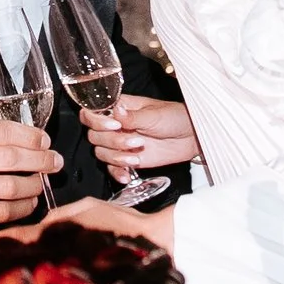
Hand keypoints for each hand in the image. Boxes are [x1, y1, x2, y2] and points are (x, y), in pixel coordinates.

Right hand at [0, 121, 57, 215]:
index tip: (45, 141)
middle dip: (39, 160)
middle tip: (54, 162)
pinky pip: (1, 212)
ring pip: (8, 187)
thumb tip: (30, 140)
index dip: (29, 136)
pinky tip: (28, 203)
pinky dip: (21, 208)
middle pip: (9, 158)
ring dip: (32, 186)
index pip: (0, 130)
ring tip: (41, 184)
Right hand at [83, 92, 198, 182]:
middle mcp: (116, 126)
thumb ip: (134, 116)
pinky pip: (112, 168)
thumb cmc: (175, 117)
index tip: (115, 125)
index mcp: (120, 109)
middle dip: (112, 141)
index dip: (97, 121)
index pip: (92, 113)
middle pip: (94, 136)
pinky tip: (127, 175)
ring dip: (116, 158)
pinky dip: (117, 172)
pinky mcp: (128, 159)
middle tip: (134, 141)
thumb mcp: (155, 114)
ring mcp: (121, 143)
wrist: (191, 136)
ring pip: (101, 153)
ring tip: (136, 157)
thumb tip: (116, 111)